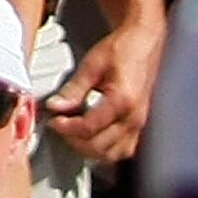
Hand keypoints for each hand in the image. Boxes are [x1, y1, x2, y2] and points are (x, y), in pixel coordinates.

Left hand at [42, 19, 162, 166]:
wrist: (143, 42)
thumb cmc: (123, 49)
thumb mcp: (92, 64)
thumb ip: (74, 89)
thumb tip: (56, 106)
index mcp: (122, 100)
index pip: (89, 128)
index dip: (67, 128)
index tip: (54, 121)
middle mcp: (134, 117)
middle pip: (99, 147)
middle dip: (75, 140)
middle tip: (61, 125)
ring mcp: (138, 125)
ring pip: (111, 155)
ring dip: (89, 149)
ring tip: (75, 132)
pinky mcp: (138, 127)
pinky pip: (122, 151)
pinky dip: (105, 149)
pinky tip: (93, 136)